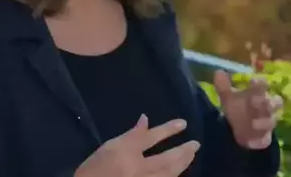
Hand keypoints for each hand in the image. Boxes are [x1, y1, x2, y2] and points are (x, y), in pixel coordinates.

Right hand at [75, 115, 199, 176]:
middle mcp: (137, 170)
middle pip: (166, 160)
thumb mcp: (108, 147)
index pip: (150, 138)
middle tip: (196, 144)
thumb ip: (130, 135)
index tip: (183, 124)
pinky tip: (178, 172)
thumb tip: (145, 120)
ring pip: (168, 174)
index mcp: (126, 154)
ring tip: (191, 155)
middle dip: (183, 151)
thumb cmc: (94, 169)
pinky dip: (172, 176)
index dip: (168, 130)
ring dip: (182, 164)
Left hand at [213, 70, 282, 149]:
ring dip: (264, 121)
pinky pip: (266, 137)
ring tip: (253, 123)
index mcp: (259, 94)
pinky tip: (251, 139)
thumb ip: (224, 86)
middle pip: (275, 102)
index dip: (260, 83)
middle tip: (254, 102)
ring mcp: (268, 122)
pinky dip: (260, 137)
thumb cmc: (237, 110)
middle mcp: (268, 107)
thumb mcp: (228, 98)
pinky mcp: (266, 137)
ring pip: (272, 121)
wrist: (237, 131)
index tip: (252, 80)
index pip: (264, 85)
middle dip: (266, 102)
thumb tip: (218, 72)